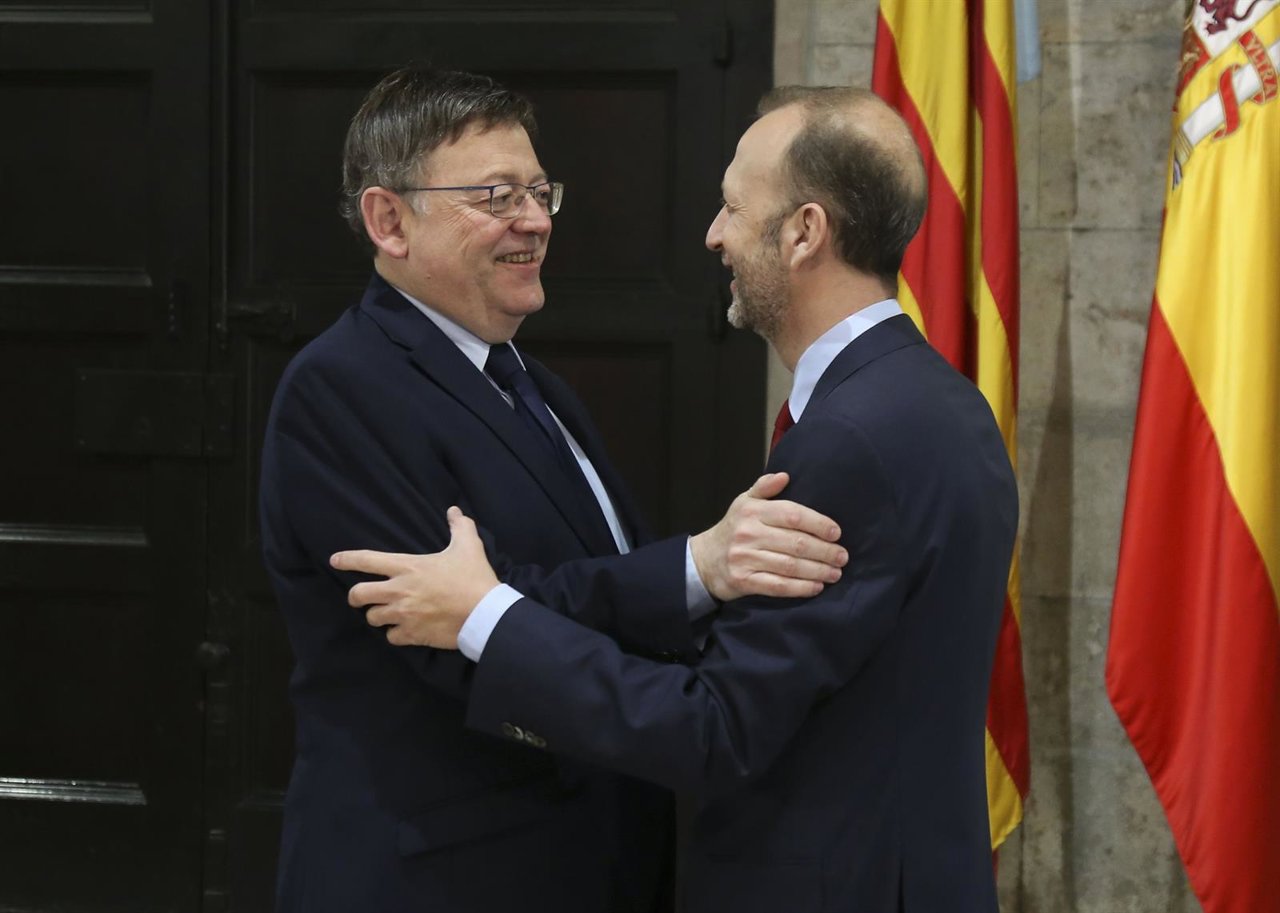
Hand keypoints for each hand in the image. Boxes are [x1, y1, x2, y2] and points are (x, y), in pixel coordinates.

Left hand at [330, 507, 498, 648]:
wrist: (484, 614)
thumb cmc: (474, 578)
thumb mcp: (469, 546)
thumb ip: (459, 526)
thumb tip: (454, 510)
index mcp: (407, 567)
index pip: (367, 560)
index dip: (347, 559)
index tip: (335, 560)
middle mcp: (398, 591)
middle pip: (358, 594)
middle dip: (355, 596)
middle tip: (361, 597)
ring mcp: (403, 614)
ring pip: (372, 618)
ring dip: (377, 616)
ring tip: (387, 614)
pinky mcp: (412, 634)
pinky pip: (391, 637)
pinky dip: (395, 634)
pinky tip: (403, 631)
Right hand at [689, 472, 845, 601]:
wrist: (704, 560)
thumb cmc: (734, 529)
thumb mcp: (744, 502)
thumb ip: (764, 487)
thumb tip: (785, 476)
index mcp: (752, 511)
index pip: (792, 515)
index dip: (818, 524)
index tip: (836, 533)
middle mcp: (748, 533)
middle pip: (796, 543)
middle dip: (825, 551)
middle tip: (842, 557)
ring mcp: (745, 558)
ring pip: (790, 566)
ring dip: (818, 571)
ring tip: (835, 573)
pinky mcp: (744, 581)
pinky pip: (778, 586)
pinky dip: (800, 588)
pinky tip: (817, 587)